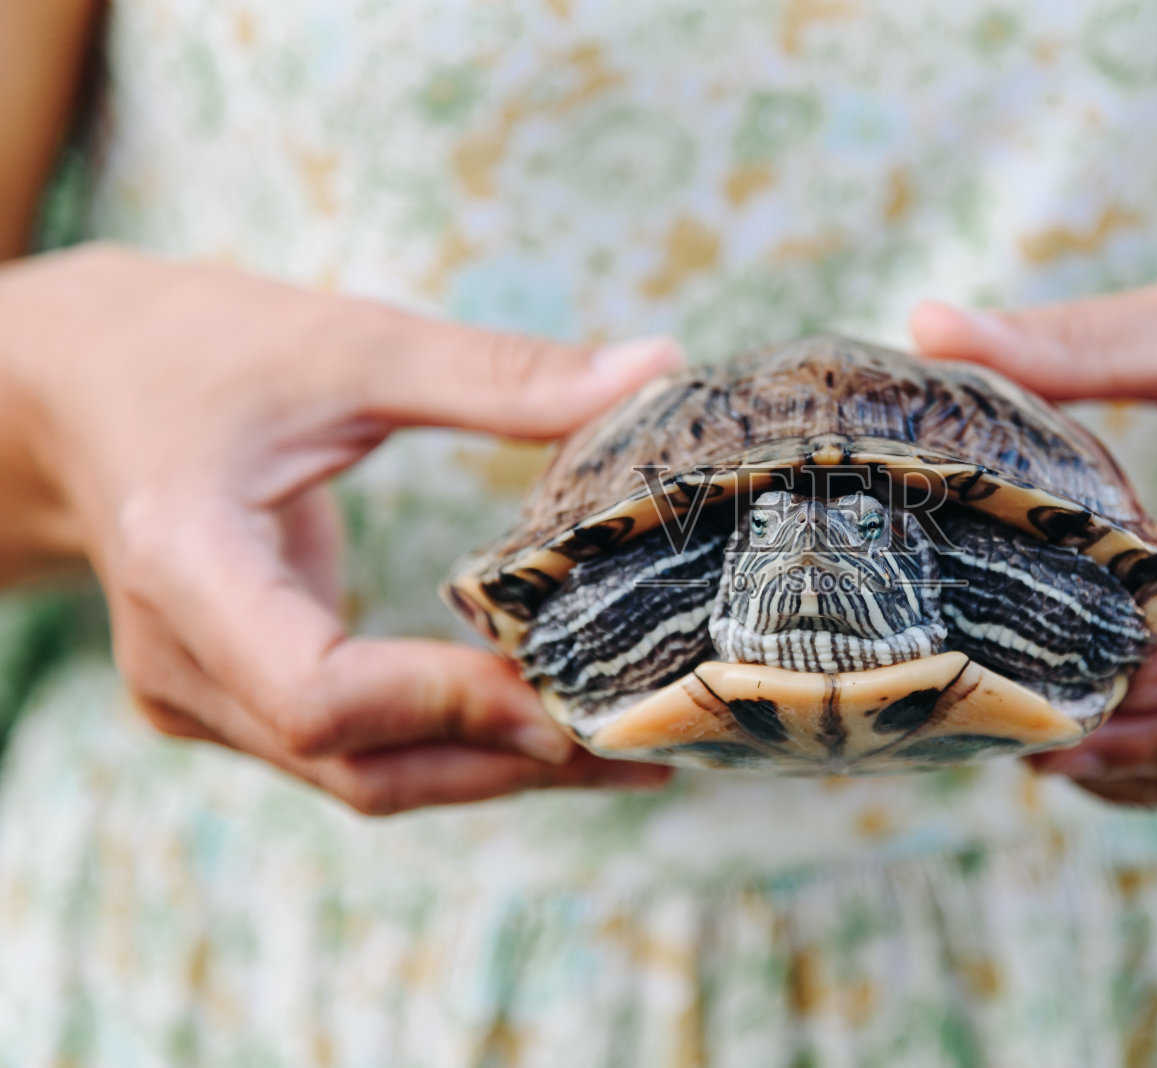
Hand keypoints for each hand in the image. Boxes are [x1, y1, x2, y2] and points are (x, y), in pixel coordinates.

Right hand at [0, 245, 679, 813]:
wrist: (68, 390)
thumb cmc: (193, 351)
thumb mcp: (343, 342)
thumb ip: (494, 371)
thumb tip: (654, 365)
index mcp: (186, 568)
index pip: (320, 695)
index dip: (454, 705)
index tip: (576, 688)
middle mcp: (181, 664)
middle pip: (360, 764)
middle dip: (509, 761)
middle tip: (649, 746)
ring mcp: (195, 698)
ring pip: (361, 777)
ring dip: (492, 770)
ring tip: (622, 755)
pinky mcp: (227, 701)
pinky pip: (349, 754)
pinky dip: (448, 746)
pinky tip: (536, 726)